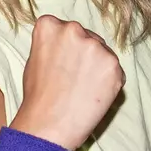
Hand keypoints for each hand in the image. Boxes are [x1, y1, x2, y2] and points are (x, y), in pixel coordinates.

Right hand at [12, 15, 124, 150]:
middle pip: (87, 38)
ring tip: (84, 90)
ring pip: (104, 54)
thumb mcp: (34, 59)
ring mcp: (96, 47)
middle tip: (76, 79)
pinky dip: (110, 83)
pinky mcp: (113, 65)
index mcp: (50, 26)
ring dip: (98, 68)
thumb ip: (52, 45)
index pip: (65, 29)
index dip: (66, 49)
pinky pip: (116, 71)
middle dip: (85, 55)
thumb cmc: (38, 97)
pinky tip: (95, 95)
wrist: (48, 125)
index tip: (62, 64)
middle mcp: (74, 29)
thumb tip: (68, 46)